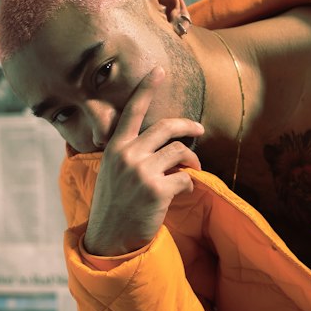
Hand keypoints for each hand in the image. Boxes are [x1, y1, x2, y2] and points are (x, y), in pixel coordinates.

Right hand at [83, 66, 203, 255]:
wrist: (110, 240)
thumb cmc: (114, 207)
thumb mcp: (111, 174)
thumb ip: (128, 154)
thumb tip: (160, 145)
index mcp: (115, 148)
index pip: (132, 111)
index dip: (146, 88)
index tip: (158, 70)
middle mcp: (127, 155)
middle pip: (166, 128)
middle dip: (188, 127)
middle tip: (199, 131)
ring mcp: (142, 172)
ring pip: (180, 153)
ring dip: (192, 162)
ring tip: (193, 171)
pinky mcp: (157, 191)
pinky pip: (186, 178)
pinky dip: (189, 184)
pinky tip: (183, 192)